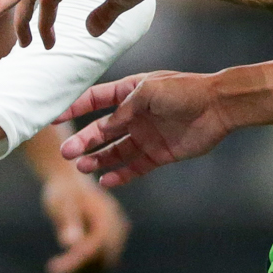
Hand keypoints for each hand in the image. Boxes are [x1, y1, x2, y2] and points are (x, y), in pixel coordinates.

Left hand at [39, 171, 130, 272]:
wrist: (71, 182)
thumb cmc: (64, 191)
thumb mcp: (62, 202)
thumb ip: (69, 221)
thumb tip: (70, 244)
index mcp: (108, 214)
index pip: (98, 245)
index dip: (78, 260)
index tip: (54, 269)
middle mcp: (117, 226)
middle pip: (105, 258)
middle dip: (80, 269)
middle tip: (52, 271)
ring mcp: (116, 236)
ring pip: (103, 264)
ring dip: (81, 271)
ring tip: (53, 269)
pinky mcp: (109, 244)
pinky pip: (100, 262)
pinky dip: (83, 268)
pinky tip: (61, 267)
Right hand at [58, 71, 233, 187]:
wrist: (219, 106)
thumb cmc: (184, 91)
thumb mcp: (149, 91)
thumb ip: (124, 109)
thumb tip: (103, 128)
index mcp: (130, 93)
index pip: (95, 101)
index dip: (74, 108)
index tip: (53, 117)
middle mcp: (135, 116)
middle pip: (101, 131)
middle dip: (83, 141)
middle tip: (66, 152)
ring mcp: (146, 136)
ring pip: (114, 151)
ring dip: (97, 159)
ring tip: (81, 167)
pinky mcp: (158, 154)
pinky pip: (134, 168)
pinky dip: (120, 176)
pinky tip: (106, 181)